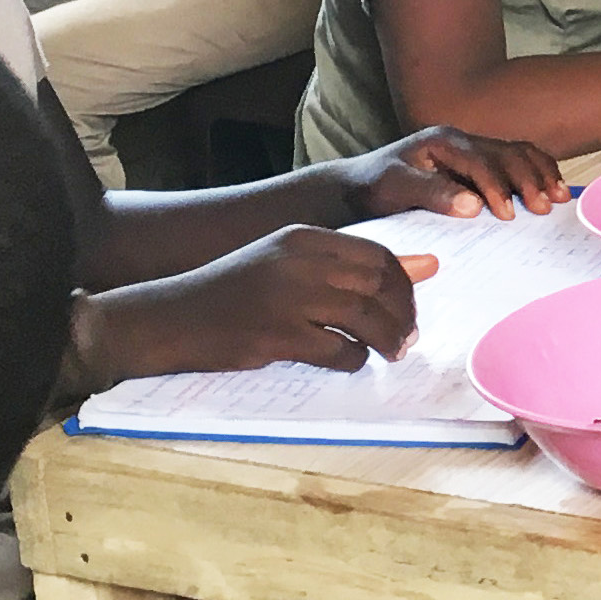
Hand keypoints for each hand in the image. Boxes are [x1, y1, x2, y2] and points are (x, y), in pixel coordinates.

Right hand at [76, 225, 438, 380]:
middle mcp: (299, 262)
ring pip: (366, 318)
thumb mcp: (290, 265)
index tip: (408, 309)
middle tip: (406, 338)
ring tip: (391, 354)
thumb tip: (428, 265)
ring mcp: (288, 298)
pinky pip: (338, 351)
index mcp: (304, 237)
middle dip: (403, 315)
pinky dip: (353, 360)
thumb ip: (352, 266)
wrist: (172, 316)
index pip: (377, 255)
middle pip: (378, 285)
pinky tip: (349, 362)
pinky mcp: (278, 336)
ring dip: (387, 341)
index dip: (404, 285)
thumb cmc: (235, 292)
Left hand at [341, 126, 569, 220]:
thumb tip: (474, 206)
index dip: (497, 187)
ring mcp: (471, 148)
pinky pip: (515, 159)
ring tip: (559, 198)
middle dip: (529, 180)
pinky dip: (537, 171)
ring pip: (517, 152)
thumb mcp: (395, 189)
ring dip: (541, 173)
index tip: (506, 215)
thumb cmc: (374, 188)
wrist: (358, 185)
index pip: (481, 161)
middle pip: (508, 153)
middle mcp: (462, 139)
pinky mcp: (476, 162)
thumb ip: (432, 194)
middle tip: (544, 209)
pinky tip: (552, 188)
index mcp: (444, 142)